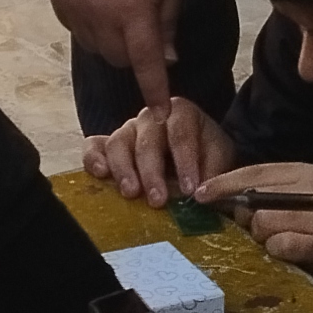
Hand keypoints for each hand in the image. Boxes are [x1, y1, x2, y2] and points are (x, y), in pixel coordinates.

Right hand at [48, 0, 185, 111]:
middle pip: (118, 59)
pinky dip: (90, 26)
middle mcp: (100, 15)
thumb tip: (167, 57)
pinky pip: (75, 28)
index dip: (154, 91)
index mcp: (134, 10)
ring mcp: (74, 7)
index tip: (160, 112)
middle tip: (145, 31)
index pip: (146, 64)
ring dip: (111, 42)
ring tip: (121, 11)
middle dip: (135, 56)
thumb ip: (168, 20)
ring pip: (94, 47)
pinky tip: (99, 1)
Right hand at [82, 97, 235, 205]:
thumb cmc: (206, 155)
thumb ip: (213, 173)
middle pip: (147, 140)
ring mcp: (127, 129)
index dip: (185, 161)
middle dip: (152, 172)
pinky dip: (93, 158)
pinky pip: (94, 146)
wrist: (194, 155)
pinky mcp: (108, 145)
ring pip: (118, 143)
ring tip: (131, 193)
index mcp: (180, 112)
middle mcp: (151, 117)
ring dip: (124, 169)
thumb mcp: (219, 159)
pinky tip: (100, 174)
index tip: (190, 190)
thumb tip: (202, 194)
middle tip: (158, 200)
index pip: (181, 134)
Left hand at [202, 161, 312, 305]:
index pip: (254, 172)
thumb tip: (220, 198)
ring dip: (265, 240)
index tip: (199, 195)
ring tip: (287, 244)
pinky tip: (293, 254)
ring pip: (262, 225)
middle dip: (248, 220)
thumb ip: (268, 195)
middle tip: (266, 233)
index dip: (224, 183)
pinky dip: (279, 253)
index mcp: (306, 171)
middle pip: (252, 201)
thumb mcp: (302, 201)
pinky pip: (278, 246)